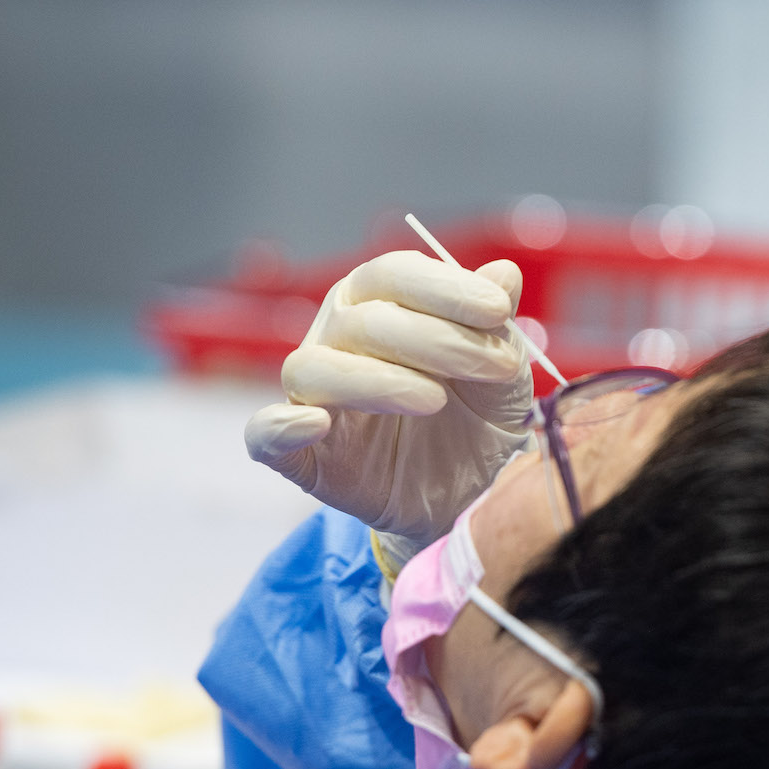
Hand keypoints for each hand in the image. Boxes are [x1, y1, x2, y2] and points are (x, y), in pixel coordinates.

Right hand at [245, 249, 532, 549]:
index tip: (499, 311)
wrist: (464, 496)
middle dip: (437, 339)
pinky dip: (281, 426)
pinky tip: (316, 424)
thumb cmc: (474, 420)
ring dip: (376, 380)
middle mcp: (335, 337)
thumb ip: (497, 327)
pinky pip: (264, 433)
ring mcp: (311, 395)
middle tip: (496, 367)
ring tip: (434, 400)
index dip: (446, 287)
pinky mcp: (299, 454)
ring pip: (315, 368)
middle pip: (365, 320)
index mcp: (378, 302)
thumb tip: (504, 272)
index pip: (394, 274)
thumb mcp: (501, 376)